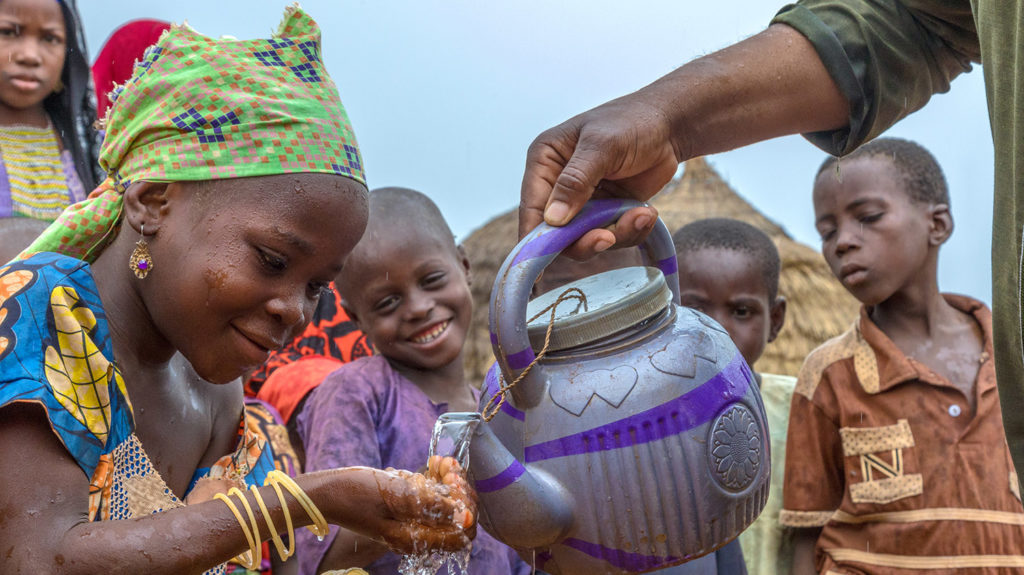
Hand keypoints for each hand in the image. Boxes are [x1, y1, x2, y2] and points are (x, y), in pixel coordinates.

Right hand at [327, 457, 475, 554]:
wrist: (330, 492)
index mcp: (416, 539)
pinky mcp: (409, 511)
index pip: (462, 534)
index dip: (466, 509)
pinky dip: (438, 480)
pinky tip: (432, 464)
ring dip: (450, 481)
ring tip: (439, 462)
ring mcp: (414, 523)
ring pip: (450, 506)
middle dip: (459, 491)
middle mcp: (418, 535)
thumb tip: (464, 516)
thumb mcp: (395, 496)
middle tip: (447, 469)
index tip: (453, 484)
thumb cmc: (357, 493)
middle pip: (459, 519)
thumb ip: (431, 506)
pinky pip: (435, 498)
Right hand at [519, 94, 679, 259]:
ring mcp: (583, 202)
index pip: (532, 208)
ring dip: (615, 234)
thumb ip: (576, 181)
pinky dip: (630, 231)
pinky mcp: (607, 212)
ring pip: (586, 240)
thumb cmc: (631, 122)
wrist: (669, 124)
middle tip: (608, 238)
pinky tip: (646, 212)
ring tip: (642, 214)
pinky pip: (612, 236)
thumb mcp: (602, 146)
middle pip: (556, 234)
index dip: (534, 241)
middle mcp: (558, 186)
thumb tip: (552, 220)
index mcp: (545, 163)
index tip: (539, 268)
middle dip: (583, 240)